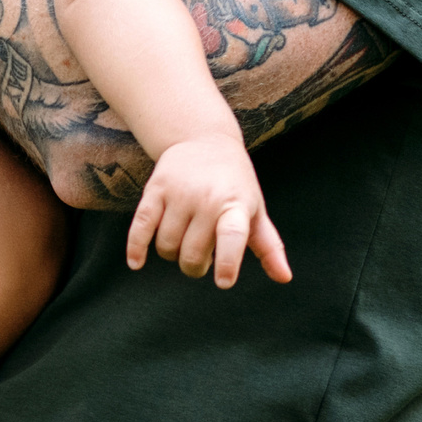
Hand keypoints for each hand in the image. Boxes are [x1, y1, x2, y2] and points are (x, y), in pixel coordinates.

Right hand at [126, 135, 291, 288]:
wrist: (204, 139)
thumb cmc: (235, 184)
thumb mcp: (255, 210)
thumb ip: (269, 246)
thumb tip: (284, 278)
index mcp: (236, 206)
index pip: (232, 237)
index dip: (228, 262)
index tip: (223, 282)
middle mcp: (207, 199)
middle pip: (192, 253)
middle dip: (194, 267)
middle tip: (201, 258)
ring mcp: (179, 193)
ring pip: (167, 246)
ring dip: (172, 255)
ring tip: (184, 242)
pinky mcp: (155, 189)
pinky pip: (141, 227)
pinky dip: (137, 249)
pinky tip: (137, 263)